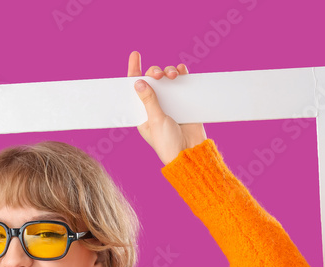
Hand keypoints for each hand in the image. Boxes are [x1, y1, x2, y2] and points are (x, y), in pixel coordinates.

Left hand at [128, 51, 207, 165]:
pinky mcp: (185, 102)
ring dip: (168, 72)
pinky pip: (183, 84)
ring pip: (167, 80)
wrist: (190, 153)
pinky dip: (182, 75)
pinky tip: (181, 71)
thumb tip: (138, 81)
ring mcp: (170, 103)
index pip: (135, 88)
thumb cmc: (168, 143)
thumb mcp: (156, 120)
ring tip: (172, 75)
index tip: (135, 55)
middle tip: (157, 74)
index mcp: (143, 112)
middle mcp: (155, 105)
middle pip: (152, 80)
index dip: (134, 71)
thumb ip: (149, 100)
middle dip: (154, 72)